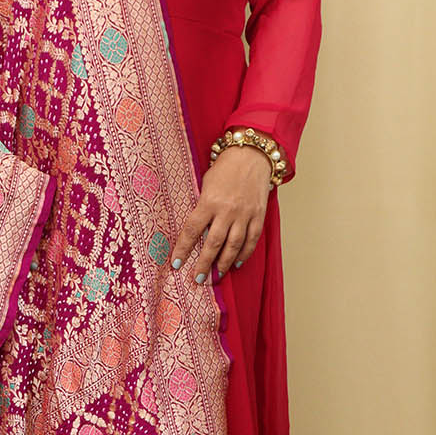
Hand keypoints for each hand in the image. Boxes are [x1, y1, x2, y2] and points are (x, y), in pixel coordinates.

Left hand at [169, 144, 270, 282]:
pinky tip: (237, 263)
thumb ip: (202, 206)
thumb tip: (195, 229)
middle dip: (204, 264)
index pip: (192, 231)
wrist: (252, 155)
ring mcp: (244, 214)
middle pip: (213, 244)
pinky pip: (251, 240)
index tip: (176, 263)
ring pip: (233, 246)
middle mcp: (227, 211)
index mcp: (209, 201)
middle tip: (197, 279)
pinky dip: (244, 254)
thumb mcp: (206, 183)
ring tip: (217, 276)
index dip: (183, 249)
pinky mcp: (258, 216)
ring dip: (224, 263)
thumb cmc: (225, 168)